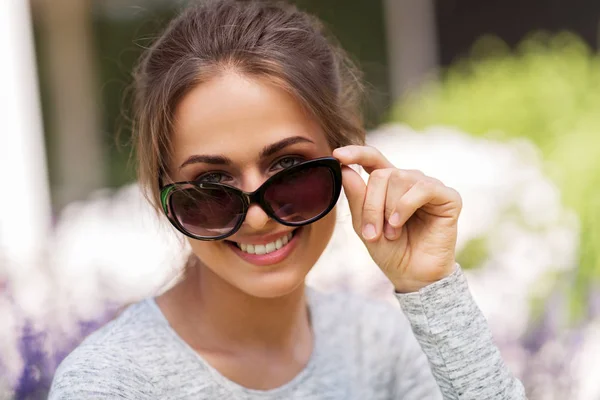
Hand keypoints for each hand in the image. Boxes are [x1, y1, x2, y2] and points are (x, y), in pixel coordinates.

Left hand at [332, 145, 461, 292]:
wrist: (412, 275)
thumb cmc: (390, 251)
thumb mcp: (364, 225)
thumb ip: (356, 197)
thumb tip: (345, 169)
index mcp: (389, 185)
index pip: (373, 159)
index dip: (356, 153)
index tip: (337, 155)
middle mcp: (410, 181)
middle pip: (381, 174)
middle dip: (371, 204)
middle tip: (372, 233)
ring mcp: (429, 187)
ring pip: (399, 178)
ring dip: (388, 209)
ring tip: (390, 233)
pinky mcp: (448, 197)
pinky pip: (421, 188)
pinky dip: (404, 206)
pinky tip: (398, 223)